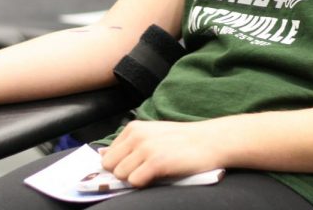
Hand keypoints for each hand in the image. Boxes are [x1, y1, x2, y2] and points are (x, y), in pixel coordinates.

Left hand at [99, 120, 225, 187]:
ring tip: (153, 172)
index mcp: (134, 128)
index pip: (107, 155)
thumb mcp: (152, 135)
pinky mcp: (156, 162)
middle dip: (123, 173)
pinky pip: (135, 181)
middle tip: (143, 171)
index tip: (132, 168)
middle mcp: (137, 136)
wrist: (210, 141)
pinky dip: (144, 183)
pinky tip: (158, 176)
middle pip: (111, 166)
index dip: (118, 165)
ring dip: (135, 178)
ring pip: (121, 175)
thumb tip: (102, 156)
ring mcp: (146, 148)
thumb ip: (129, 144)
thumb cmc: (182, 141)